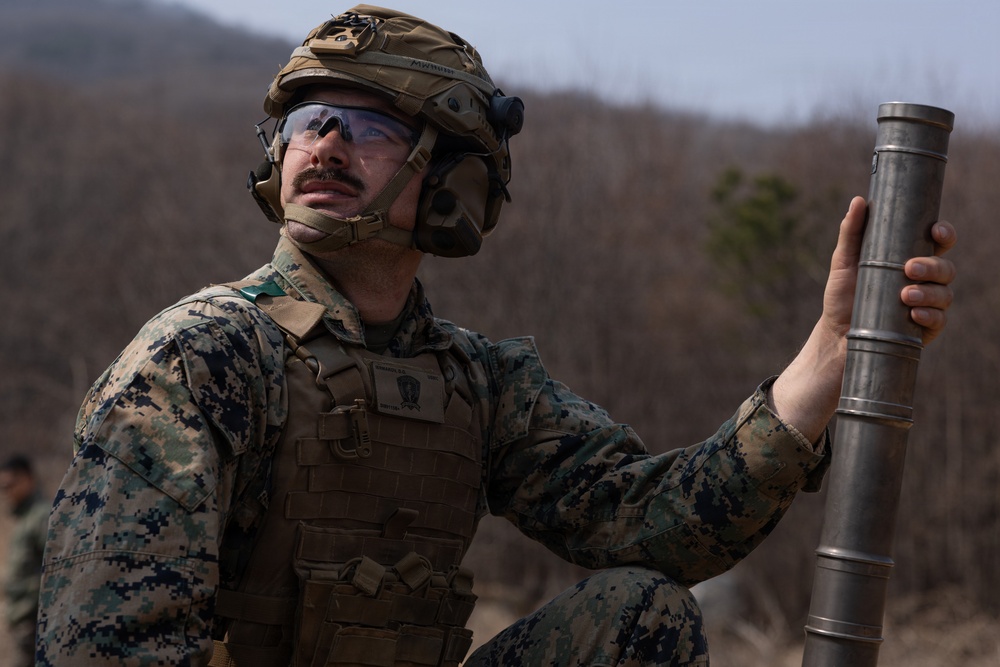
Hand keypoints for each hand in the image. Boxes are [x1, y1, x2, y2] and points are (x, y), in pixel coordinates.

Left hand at [771, 196, 956, 442]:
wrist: (836, 335)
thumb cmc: (843, 296)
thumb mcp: (843, 262)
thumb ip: (851, 232)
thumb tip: (859, 200)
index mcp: (910, 259)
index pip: (937, 243)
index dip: (943, 234)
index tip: (935, 231)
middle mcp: (924, 281)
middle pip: (945, 267)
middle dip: (931, 266)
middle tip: (908, 269)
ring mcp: (927, 305)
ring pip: (945, 293)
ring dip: (929, 292)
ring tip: (904, 295)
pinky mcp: (924, 329)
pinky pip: (939, 321)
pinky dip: (929, 316)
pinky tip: (913, 314)